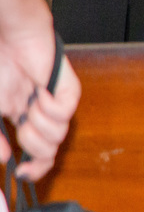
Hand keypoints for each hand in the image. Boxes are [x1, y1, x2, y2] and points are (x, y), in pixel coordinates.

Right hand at [16, 57, 80, 180]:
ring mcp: (56, 100)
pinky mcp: (68, 88)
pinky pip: (66, 112)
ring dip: (40, 126)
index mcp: (22, 117)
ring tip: (31, 107)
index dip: (35, 168)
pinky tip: (40, 93)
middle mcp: (41, 113)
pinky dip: (50, 107)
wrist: (7, 39)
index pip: (38, 153)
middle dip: (37, 151)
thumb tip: (7, 159)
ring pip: (59, 134)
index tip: (22, 172)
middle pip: (51, 149)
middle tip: (25, 136)